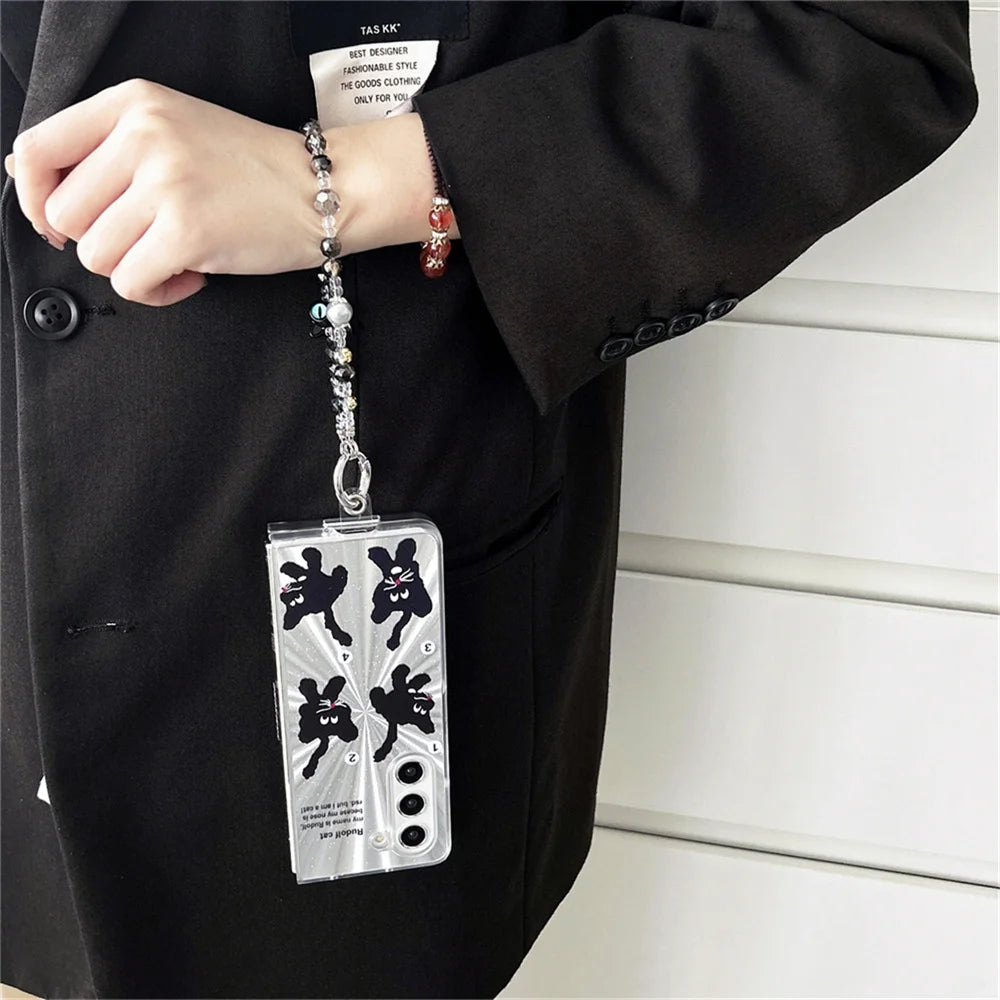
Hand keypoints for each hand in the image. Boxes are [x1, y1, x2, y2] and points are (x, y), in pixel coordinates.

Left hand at [5, 78, 458, 307]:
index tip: (56, 223)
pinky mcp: (186, 232)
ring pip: (96, 255)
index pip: (36, 150)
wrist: (324, 189)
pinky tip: (188, 276)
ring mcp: (165, 184)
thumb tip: (31, 184)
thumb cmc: (255, 169)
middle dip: (101, 241)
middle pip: (65, 215)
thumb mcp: (176, 130)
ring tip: (175, 257)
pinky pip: (131, 283)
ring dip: (132, 268)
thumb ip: (109, 150)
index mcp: (134, 104)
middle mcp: (143, 136)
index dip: (33, 198)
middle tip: (147, 241)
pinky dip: (156, 291)